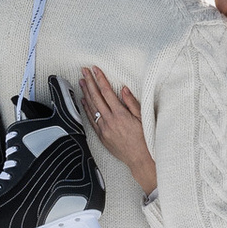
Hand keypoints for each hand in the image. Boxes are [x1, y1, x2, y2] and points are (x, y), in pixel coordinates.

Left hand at [79, 66, 156, 198]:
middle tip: (84, 71)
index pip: (107, 92)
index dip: (100, 79)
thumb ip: (132, 103)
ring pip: (91, 107)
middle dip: (90, 82)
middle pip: (96, 97)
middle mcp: (109, 120)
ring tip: (82, 81)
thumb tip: (123, 89)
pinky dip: (86, 108)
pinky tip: (83, 100)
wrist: (139, 158)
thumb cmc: (144, 138)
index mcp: (120, 114)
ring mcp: (104, 128)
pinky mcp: (101, 136)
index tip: (95, 69)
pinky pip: (91, 119)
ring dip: (85, 93)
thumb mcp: (142, 118)